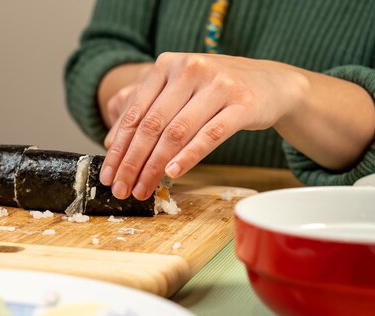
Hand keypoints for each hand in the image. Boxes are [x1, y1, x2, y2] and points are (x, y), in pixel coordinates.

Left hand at [100, 53, 307, 199]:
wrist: (271, 83)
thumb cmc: (214, 91)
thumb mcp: (178, 92)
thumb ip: (146, 111)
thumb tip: (112, 143)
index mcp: (167, 64)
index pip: (135, 113)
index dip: (118, 148)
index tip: (107, 174)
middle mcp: (190, 69)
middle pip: (152, 125)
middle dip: (132, 162)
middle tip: (121, 188)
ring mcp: (218, 85)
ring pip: (177, 132)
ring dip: (155, 166)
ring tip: (143, 188)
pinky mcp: (243, 104)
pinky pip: (210, 135)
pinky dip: (189, 156)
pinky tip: (173, 174)